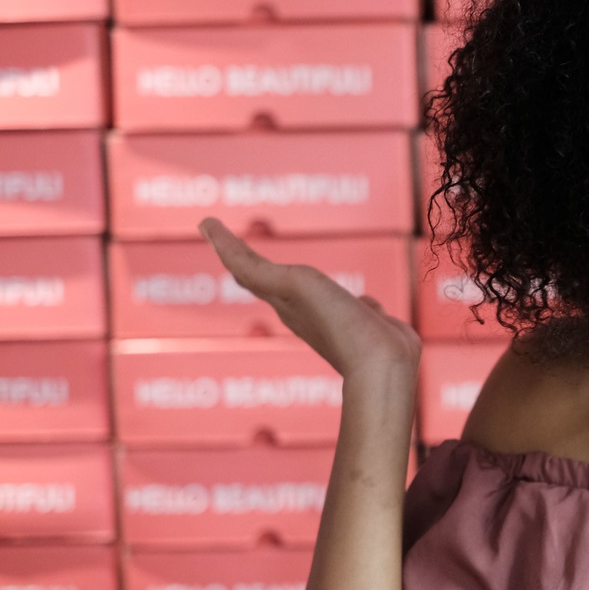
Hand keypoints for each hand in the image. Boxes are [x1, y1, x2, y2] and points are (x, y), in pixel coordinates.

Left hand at [199, 218, 420, 381]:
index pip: (244, 268)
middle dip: (249, 260)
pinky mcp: (367, 324)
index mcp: (283, 300)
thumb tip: (208, 231)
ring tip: (296, 271)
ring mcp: (337, 319)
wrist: (381, 366)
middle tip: (232, 241)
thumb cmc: (337, 326)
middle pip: (268, 281)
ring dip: (301, 281)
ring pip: (314, 295)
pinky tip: (360, 301)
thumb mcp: (292, 285)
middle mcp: (304, 311)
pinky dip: (354, 299)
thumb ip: (253, 267)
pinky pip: (357, 306)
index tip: (206, 223)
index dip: (225, 245)